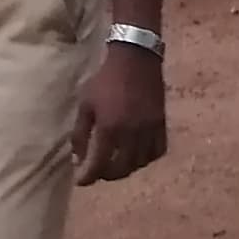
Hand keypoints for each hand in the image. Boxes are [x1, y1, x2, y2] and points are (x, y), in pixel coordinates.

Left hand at [70, 45, 167, 182]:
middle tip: (98, 171)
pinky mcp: (161, 123)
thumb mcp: (85, 104)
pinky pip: (157, 151)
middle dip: (106, 175)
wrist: (136, 58)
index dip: (87, 177)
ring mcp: (149, 129)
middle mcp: (131, 133)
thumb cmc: (105, 80)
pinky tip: (137, 154)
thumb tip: (77, 159)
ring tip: (116, 163)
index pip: (98, 164)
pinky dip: (146, 158)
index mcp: (109, 128)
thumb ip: (80, 133)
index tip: (81, 181)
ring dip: (126, 168)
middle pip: (121, 169)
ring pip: (140, 163)